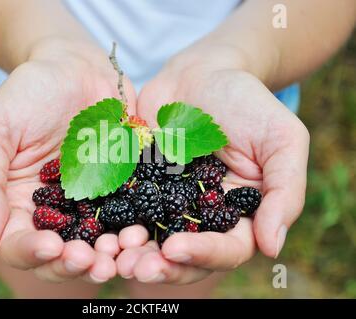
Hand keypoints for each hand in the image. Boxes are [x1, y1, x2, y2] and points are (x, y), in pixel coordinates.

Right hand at [0, 40, 135, 282]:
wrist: (74, 68)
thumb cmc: (27, 94)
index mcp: (18, 205)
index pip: (19, 244)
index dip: (33, 253)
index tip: (53, 247)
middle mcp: (56, 213)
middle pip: (62, 256)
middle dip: (76, 264)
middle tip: (93, 261)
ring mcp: (91, 205)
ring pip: (99, 245)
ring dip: (110, 256)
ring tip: (122, 252)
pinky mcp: (122, 190)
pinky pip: (131, 217)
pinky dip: (137, 230)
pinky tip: (143, 233)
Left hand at [117, 64, 308, 283]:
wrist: (203, 74)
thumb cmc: (248, 103)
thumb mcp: (282, 140)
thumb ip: (284, 192)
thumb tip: (272, 247)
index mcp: (238, 216)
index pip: (226, 249)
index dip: (203, 254)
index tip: (175, 248)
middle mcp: (200, 218)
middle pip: (182, 257)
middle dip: (159, 266)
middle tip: (133, 267)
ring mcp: (165, 204)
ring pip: (148, 240)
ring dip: (129, 253)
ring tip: (111, 255)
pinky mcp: (137, 186)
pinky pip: (121, 209)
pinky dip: (109, 223)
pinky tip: (95, 229)